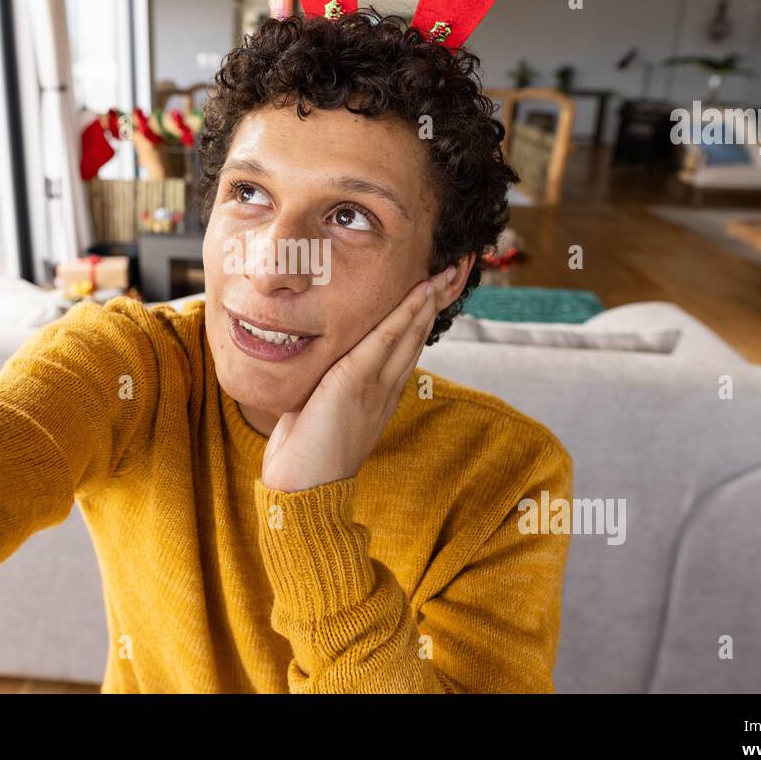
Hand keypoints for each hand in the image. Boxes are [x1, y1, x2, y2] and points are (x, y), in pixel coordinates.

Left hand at [261, 266, 457, 492]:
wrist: (303, 492)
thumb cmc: (305, 456)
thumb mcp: (320, 412)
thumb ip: (329, 387)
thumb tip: (321, 367)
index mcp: (380, 396)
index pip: (406, 346)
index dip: (422, 316)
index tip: (437, 287)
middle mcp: (384, 389)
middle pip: (416, 335)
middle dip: (436, 300)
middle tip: (457, 267)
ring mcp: (374, 387)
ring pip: (407, 334)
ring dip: (427, 300)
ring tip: (446, 271)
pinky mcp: (355, 384)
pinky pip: (385, 341)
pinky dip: (404, 314)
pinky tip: (419, 293)